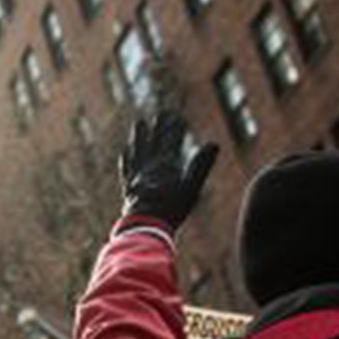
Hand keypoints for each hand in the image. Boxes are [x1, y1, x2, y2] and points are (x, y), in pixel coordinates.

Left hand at [120, 110, 217, 228]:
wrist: (144, 224)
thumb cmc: (171, 208)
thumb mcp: (192, 187)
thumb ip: (201, 165)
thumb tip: (213, 143)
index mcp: (165, 165)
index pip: (171, 142)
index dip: (175, 129)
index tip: (178, 116)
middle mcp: (149, 166)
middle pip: (154, 142)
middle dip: (159, 127)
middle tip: (161, 113)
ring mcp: (137, 175)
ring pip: (138, 150)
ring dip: (139, 136)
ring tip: (138, 122)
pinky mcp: (129, 186)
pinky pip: (127, 167)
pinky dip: (127, 157)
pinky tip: (125, 151)